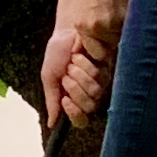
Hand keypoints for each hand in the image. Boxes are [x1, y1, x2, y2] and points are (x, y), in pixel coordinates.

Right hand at [57, 0, 128, 123]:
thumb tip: (52, 124)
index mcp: (74, 99)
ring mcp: (100, 82)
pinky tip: (80, 55)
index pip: (81, 121)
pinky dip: (85, 65)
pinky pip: (99, 75)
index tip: (65, 100)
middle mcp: (88, 94)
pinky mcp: (107, 69)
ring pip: (95, 92)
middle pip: (88, 107)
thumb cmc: (57, 53)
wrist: (66, 32)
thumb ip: (52, 101)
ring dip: (79, 74)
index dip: (74, 113)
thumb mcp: (49, 77)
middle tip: (67, 75)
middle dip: (74, 89)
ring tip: (73, 62)